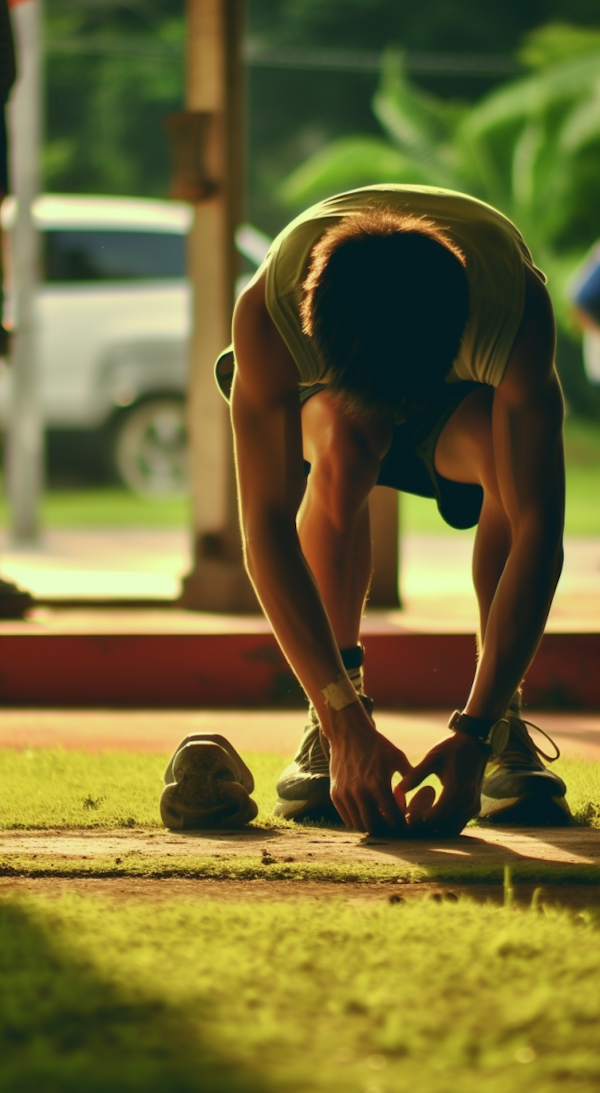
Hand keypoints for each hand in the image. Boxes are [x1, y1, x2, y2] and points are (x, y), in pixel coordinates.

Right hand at [322, 700, 411, 834]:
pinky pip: (347, 818)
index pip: (392, 817)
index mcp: (378, 784)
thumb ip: (410, 777)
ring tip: (380, 818)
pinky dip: (358, 820)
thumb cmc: (376, 745)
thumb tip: (421, 794)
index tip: (405, 823)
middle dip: (385, 829)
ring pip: (359, 825)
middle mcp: (360, 792)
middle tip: (391, 824)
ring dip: (371, 826)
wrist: (348, 733)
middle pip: (374, 827)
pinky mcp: (335, 794)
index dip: (400, 824)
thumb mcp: (398, 757)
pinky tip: (367, 812)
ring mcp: (345, 794)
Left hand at [396, 732, 489, 836]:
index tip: (405, 822)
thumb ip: (416, 775)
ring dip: (437, 830)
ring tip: (419, 824)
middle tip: (409, 827)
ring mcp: (473, 806)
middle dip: (426, 830)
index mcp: (455, 790)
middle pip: (444, 828)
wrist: (476, 744)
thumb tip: (397, 789)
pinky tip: (433, 820)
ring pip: (453, 829)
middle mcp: (466, 802)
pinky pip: (460, 823)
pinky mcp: (475, 807)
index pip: (435, 818)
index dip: (419, 824)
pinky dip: (447, 826)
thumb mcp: (432, 758)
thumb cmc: (451, 749)